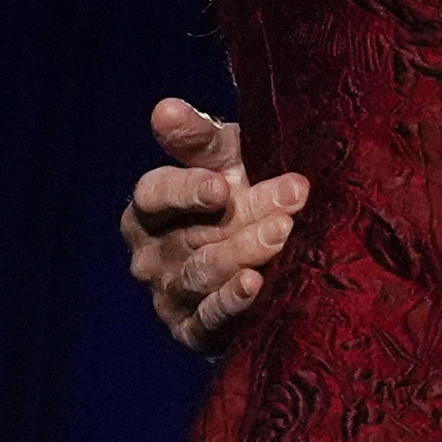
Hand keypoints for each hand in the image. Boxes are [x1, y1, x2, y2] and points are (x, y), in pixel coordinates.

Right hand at [123, 97, 303, 359]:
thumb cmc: (238, 192)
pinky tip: (255, 285)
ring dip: (244, 251)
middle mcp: (150, 256)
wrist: (263, 259)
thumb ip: (196, 138)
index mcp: (147, 210)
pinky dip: (230, 303)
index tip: (222, 185)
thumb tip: (165, 109)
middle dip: (246, 214)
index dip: (186, 191)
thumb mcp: (222, 158)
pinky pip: (208, 320)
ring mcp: (169, 296)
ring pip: (202, 273)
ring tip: (284, 231)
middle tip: (294, 196)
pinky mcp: (192, 332)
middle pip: (193, 233)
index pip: (155, 195)